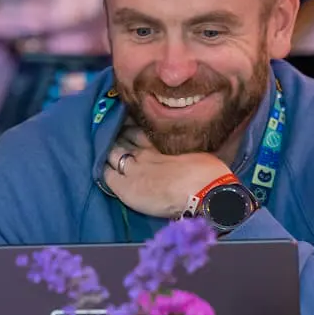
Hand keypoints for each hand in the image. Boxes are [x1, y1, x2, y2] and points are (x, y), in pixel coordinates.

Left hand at [103, 128, 231, 219]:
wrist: (204, 190)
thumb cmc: (209, 173)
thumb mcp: (196, 151)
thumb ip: (184, 146)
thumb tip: (193, 143)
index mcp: (161, 142)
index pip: (138, 128)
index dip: (131, 126)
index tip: (128, 123)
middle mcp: (144, 152)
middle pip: (122, 137)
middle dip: (118, 135)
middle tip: (113, 134)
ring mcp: (133, 169)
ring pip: (112, 152)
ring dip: (110, 150)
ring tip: (106, 149)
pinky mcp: (125, 187)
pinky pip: (106, 175)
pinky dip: (104, 170)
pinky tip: (104, 169)